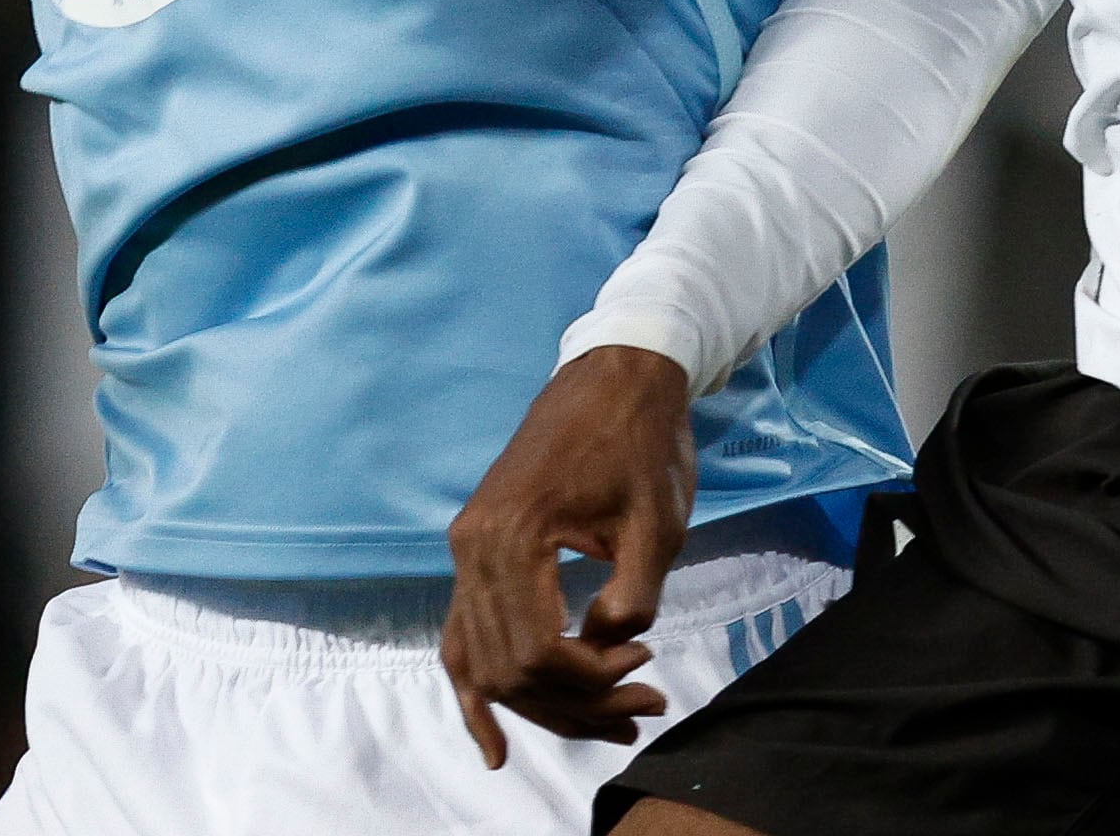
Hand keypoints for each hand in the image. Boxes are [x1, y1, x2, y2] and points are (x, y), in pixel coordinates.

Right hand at [441, 345, 700, 768]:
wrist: (613, 376)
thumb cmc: (642, 444)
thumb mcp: (657, 523)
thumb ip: (633, 595)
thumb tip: (604, 643)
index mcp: (515, 534)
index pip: (540, 650)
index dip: (593, 677)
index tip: (643, 658)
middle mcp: (473, 547)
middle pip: (509, 667)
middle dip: (576, 704)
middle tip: (643, 707)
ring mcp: (465, 548)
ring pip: (485, 662)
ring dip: (543, 704)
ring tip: (611, 723)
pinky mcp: (474, 549)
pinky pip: (462, 635)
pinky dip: (476, 690)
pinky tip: (493, 742)